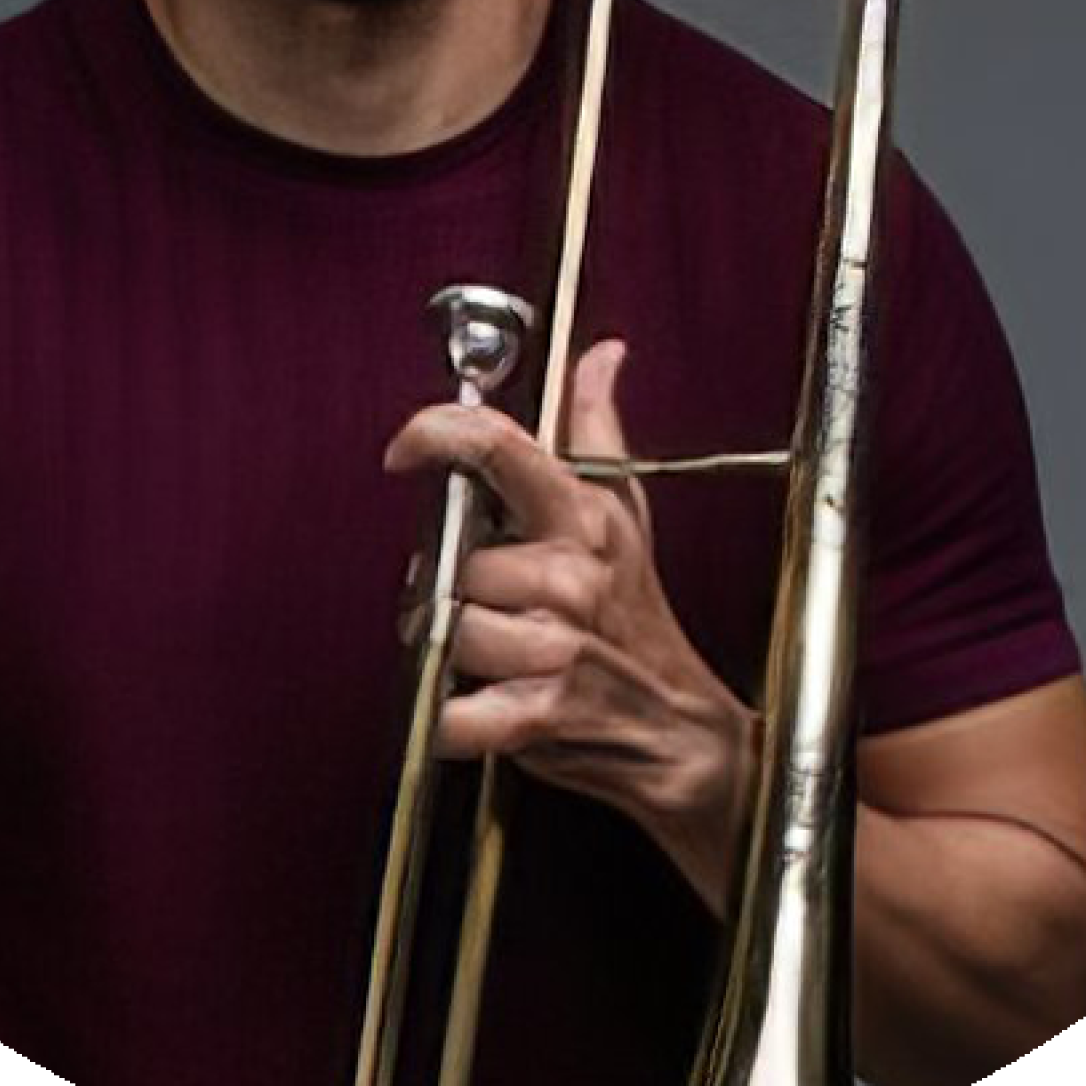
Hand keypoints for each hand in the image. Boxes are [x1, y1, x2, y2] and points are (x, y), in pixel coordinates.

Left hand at [382, 339, 759, 917]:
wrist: (680, 731)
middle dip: (460, 590)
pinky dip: (458, 719)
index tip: (404, 450)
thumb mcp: (624, 511)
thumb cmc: (639, 616)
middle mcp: (569, 574)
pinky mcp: (539, 713)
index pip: (499, 446)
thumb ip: (596, 427)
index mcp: (582, 516)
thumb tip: (603, 354)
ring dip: (460, 652)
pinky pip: (455, 710)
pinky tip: (489, 708)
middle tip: (496, 605)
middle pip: (459, 562)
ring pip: (452, 630)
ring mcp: (556, 644)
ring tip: (501, 656)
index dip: (436, 434)